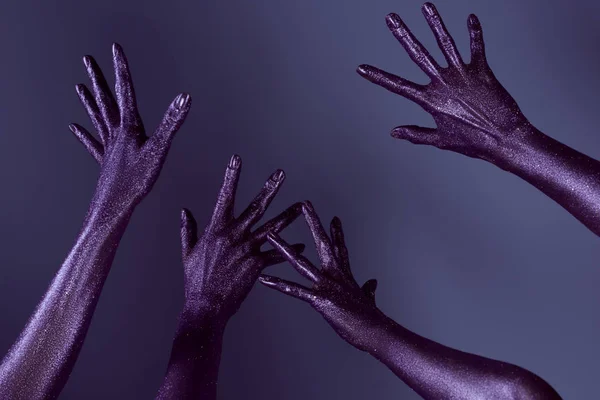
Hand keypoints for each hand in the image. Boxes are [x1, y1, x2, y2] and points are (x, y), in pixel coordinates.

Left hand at [69, 43, 190, 210]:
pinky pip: (92, 143)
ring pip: (97, 118)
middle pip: (105, 100)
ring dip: (90, 101)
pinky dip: (83, 133)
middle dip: (99, 79)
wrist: (114, 205)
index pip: (126, 90)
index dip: (122, 68)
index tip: (115, 49)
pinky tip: (74, 127)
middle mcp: (115, 133)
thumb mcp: (159, 149)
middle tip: (88, 60)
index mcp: (128, 126)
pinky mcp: (105, 160)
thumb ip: (172, 122)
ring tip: (80, 87)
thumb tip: (185, 98)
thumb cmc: (136, 180)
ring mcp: (108, 146)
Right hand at [180, 155, 303, 324]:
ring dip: (289, 216)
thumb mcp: (188, 252)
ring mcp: (247, 249)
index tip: (237, 158)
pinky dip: (289, 250)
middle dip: (270, 188)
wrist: (206, 306)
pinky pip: (277, 255)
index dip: (232, 176)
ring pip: (273, 228)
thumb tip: (184, 211)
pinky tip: (301, 246)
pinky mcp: (257, 265)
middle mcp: (234, 235)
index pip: (225, 196)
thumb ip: (188, 229)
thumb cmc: (194, 281)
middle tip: (281, 174)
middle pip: (256, 207)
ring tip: (302, 206)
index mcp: (216, 229)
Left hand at [259, 201, 383, 351]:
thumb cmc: (372, 319)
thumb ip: (368, 289)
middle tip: (305, 204)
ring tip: (270, 234)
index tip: (334, 218)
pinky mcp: (320, 299)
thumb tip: (372, 283)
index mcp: (344, 275)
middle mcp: (334, 274)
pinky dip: (278, 284)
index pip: (340, 248)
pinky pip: (294, 290)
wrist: (376, 331)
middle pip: (322, 243)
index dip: (336, 233)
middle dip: (313, 222)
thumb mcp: (368, 299)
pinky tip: (263, 279)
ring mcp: (326, 285)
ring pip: (300, 262)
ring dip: (283, 248)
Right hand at [357, 3, 531, 161]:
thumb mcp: (441, 140)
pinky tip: (471, 17)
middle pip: (418, 54)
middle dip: (403, 34)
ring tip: (426, 6)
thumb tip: (394, 132)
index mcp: (431, 101)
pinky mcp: (482, 71)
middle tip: (391, 17)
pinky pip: (477, 47)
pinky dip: (474, 32)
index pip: (397, 86)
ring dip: (435, 23)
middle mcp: (443, 83)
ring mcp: (463, 75)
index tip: (361, 67)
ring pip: (446, 43)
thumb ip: (416, 134)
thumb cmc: (474, 143)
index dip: (378, 76)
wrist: (504, 139)